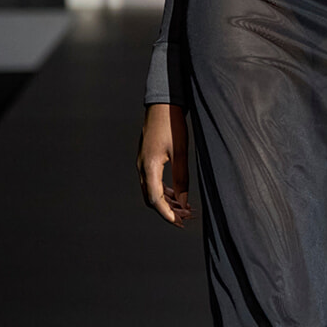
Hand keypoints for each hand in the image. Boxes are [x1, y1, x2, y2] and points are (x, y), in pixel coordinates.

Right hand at [138, 103, 192, 226]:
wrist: (162, 104)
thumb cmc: (172, 124)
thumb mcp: (180, 152)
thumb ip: (182, 178)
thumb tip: (183, 201)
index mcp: (149, 166)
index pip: (155, 199)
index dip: (166, 214)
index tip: (178, 222)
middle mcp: (142, 167)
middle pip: (151, 198)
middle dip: (167, 210)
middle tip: (184, 219)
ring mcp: (143, 163)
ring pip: (151, 190)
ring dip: (166, 201)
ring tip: (183, 208)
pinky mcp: (147, 159)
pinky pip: (152, 181)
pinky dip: (164, 191)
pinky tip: (176, 193)